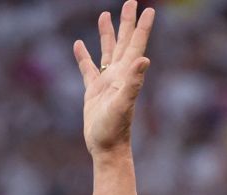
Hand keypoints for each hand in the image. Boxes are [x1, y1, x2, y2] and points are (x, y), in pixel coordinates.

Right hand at [73, 2, 155, 158]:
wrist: (106, 147)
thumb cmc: (114, 129)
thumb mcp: (123, 104)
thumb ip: (133, 82)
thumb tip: (143, 59)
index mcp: (126, 74)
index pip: (136, 44)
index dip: (141, 26)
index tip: (148, 9)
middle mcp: (118, 74)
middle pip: (123, 42)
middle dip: (126, 22)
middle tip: (130, 2)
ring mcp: (105, 82)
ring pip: (107, 51)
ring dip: (107, 34)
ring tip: (104, 15)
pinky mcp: (93, 91)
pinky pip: (88, 68)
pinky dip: (83, 56)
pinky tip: (78, 45)